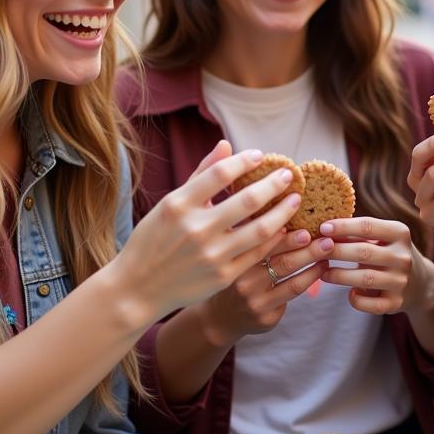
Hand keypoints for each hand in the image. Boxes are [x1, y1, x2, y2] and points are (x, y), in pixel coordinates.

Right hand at [109, 142, 303, 318]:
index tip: (261, 156)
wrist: (139, 289)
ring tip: (295, 199)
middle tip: (289, 174)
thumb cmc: (154, 240)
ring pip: (260, 229)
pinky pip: (257, 253)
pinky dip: (274, 238)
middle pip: (247, 200)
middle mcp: (196, 228)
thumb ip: (201, 174)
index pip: (220, 173)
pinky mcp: (223, 276)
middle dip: (274, 184)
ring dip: (283, 212)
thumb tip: (226, 145)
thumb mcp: (170, 204)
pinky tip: (283, 227)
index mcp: (178, 205)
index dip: (244, 161)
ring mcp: (211, 254)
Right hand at [195, 228, 334, 345]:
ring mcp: (255, 302)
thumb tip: (281, 208)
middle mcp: (243, 283)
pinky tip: (319, 271)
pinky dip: (309, 282)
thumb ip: (252, 236)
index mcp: (234, 261)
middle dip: (309, 250)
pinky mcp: (266, 318)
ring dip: (314, 268)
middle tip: (328, 240)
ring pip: (293, 283)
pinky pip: (291, 298)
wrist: (219, 318)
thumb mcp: (234, 254)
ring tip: (328, 255)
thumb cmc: (235, 275)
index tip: (307, 225)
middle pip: (283, 263)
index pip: (264, 245)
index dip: (287, 235)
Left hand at [317, 217, 433, 315]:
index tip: (322, 228)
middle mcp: (403, 257)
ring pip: (365, 278)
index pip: (368, 226)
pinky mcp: (396, 303)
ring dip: (339, 276)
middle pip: (364, 252)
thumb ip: (357, 234)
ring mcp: (401, 281)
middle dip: (335, 251)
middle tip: (315, 251)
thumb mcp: (382, 238)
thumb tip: (323, 229)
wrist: (420, 283)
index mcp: (400, 233)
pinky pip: (370, 304)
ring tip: (322, 273)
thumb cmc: (389, 253)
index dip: (343, 226)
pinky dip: (355, 299)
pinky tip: (349, 293)